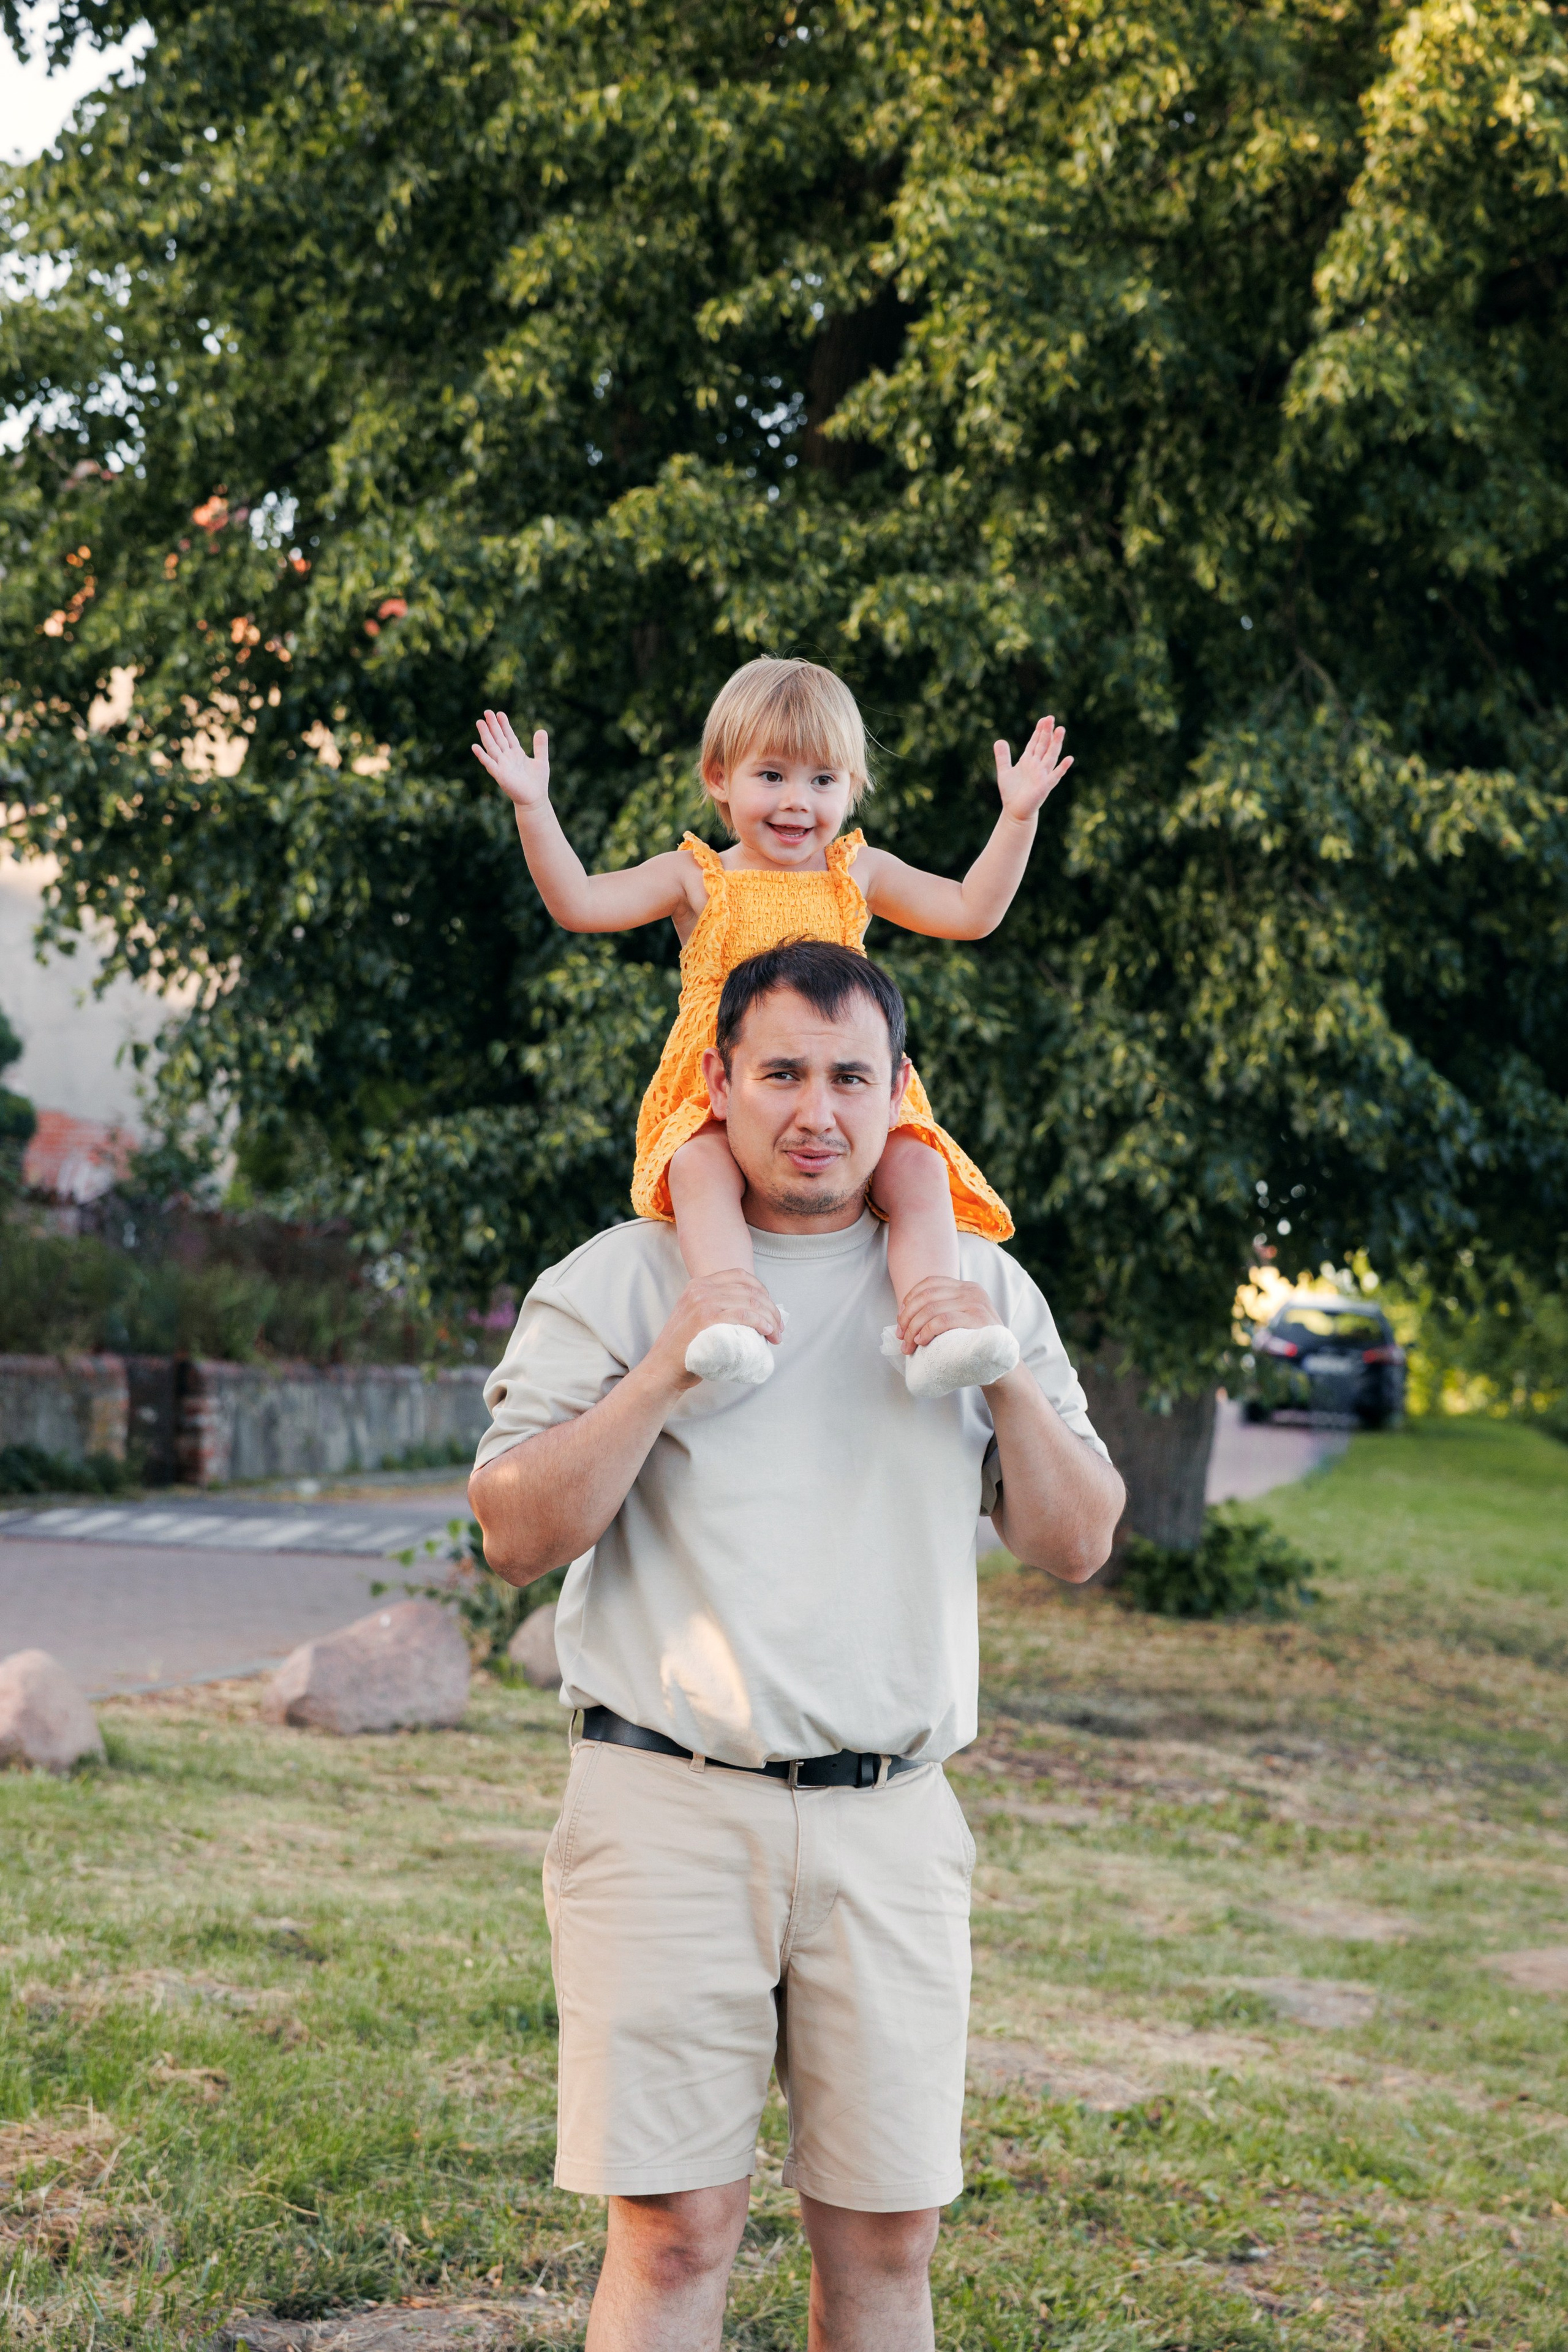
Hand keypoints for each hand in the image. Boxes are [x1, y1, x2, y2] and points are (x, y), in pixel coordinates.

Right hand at [472, 710, 549, 809]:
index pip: (508, 735)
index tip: (499, 713)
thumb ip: (540, 746)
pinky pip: (489, 763)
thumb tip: (541, 730)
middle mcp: (507, 757)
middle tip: (487, 712)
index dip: (504, 725)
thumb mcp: (541, 761)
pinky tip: (475, 746)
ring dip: (486, 735)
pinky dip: (482, 755)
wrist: (534, 799)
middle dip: (493, 725)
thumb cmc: (537, 782)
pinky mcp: (500, 775)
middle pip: (498, 738)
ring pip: (492, 747)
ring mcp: (502, 765)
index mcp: (516, 753)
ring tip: (479, 722)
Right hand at [642, 1271, 784, 1395]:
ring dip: (771, 1317)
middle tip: (779, 1328)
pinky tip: (768, 1331)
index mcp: (699, 1284)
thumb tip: (751, 1311)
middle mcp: (700, 1288)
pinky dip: (761, 1322)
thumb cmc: (686, 1349)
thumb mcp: (696, 1317)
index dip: (762, 1290)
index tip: (771, 1309)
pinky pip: (743, 1314)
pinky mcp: (706, 1319)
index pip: (740, 1275)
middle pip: (749, 1289)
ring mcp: (703, 1302)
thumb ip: (716, 1307)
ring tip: (777, 1335)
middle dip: (771, 1308)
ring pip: (750, 1302)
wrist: (663, 1369)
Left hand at [894, 1275, 1009, 1358]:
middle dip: (907, 1317)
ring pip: (931, 1309)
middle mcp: (971, 1290)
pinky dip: (927, 1331)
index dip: (909, 1299)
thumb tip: (904, 1315)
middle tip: (900, 1337)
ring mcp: (976, 1303)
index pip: (929, 1283)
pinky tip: (921, 1342)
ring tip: (908, 1346)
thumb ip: (941, 1311)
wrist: (1003, 1364)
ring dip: (913, 1329)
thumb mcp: (959, 1320)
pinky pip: (943, 1320)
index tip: (900, 1320)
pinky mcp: (978, 1319)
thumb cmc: (973, 1344)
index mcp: (965, 1287)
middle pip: (926, 1296)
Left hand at [993, 715, 1071, 822]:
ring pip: (1051, 756)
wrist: (1015, 811)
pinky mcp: (1045, 786)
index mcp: (1028, 760)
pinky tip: (1069, 759)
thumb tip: (999, 740)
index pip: (1035, 742)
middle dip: (1047, 732)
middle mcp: (1037, 765)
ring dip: (1056, 743)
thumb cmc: (1012, 792)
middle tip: (1051, 717)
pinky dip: (1062, 768)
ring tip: (1061, 730)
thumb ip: (1002, 756)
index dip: (1039, 731)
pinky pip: (1055, 775)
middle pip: (1044, 745)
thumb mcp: (1004, 771)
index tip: (1044, 718)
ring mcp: (1042, 775)